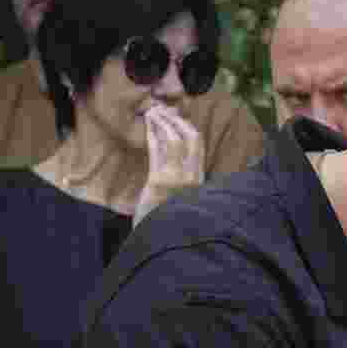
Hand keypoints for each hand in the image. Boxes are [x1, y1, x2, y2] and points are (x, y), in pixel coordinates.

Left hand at [135, 105, 204, 223]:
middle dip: (177, 119)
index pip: (198, 144)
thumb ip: (181, 173)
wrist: (158, 238)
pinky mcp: (159, 181)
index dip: (187, 125)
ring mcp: (177, 179)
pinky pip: (157, 151)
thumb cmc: (165, 216)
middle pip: (191, 138)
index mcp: (199, 179)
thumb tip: (173, 146)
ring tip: (152, 112)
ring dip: (163, 122)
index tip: (174, 114)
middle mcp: (192, 177)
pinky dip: (152, 135)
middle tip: (162, 109)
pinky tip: (148, 126)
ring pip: (175, 141)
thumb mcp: (178, 193)